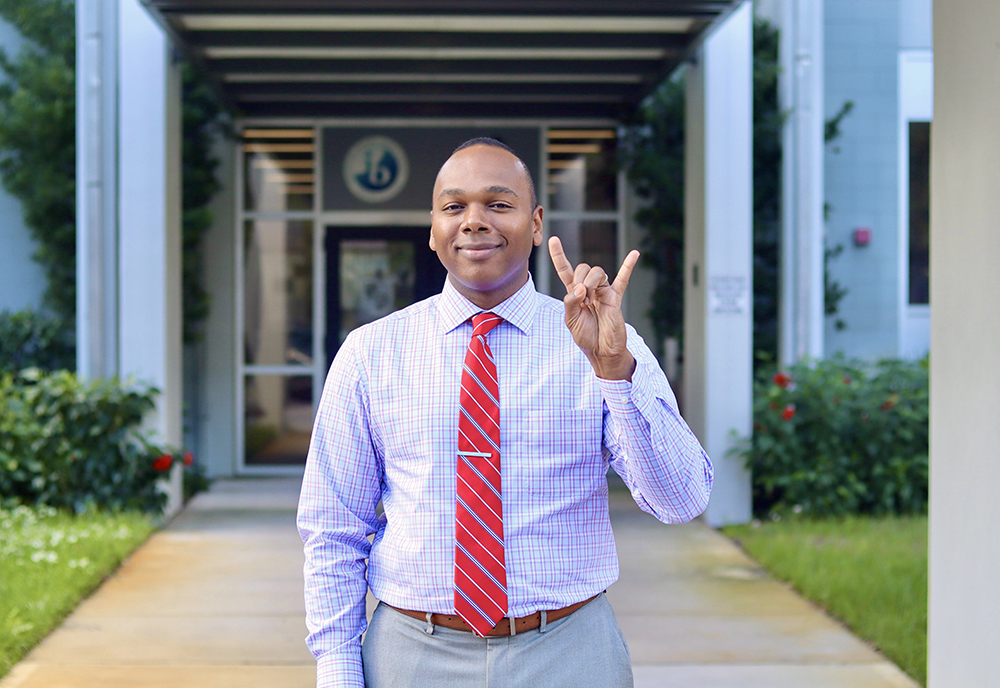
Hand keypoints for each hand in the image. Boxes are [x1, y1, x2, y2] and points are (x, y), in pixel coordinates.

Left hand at [548, 236, 639, 380]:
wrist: (602, 351)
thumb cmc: (586, 337)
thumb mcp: (570, 321)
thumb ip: (570, 302)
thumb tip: (580, 287)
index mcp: (574, 294)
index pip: (565, 270)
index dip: (559, 256)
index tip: (553, 240)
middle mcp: (588, 289)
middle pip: (582, 268)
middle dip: (579, 280)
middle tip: (581, 299)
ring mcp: (602, 292)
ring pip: (597, 271)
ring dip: (591, 282)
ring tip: (590, 300)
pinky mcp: (615, 297)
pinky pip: (623, 278)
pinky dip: (628, 266)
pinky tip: (634, 254)